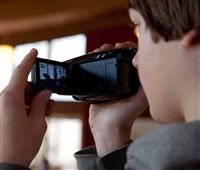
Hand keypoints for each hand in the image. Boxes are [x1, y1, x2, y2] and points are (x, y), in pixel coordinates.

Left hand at [0, 49, 54, 166]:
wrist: (5, 164)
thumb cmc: (20, 145)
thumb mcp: (38, 122)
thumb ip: (42, 103)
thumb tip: (45, 93)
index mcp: (10, 98)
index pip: (21, 72)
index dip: (29, 60)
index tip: (35, 51)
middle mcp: (3, 100)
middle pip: (24, 86)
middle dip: (38, 91)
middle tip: (49, 100)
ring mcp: (1, 107)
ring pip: (21, 95)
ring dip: (34, 100)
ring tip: (45, 110)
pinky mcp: (1, 113)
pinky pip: (16, 103)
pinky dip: (27, 105)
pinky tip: (37, 114)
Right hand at [89, 42, 147, 155]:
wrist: (108, 128)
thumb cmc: (125, 116)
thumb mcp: (141, 98)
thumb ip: (146, 82)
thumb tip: (144, 61)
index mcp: (134, 79)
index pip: (133, 57)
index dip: (127, 47)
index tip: (120, 45)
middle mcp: (123, 78)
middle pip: (118, 56)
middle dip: (112, 48)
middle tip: (107, 48)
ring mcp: (110, 81)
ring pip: (107, 61)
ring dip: (103, 53)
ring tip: (98, 52)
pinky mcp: (99, 84)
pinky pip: (97, 69)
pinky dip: (95, 61)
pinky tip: (92, 58)